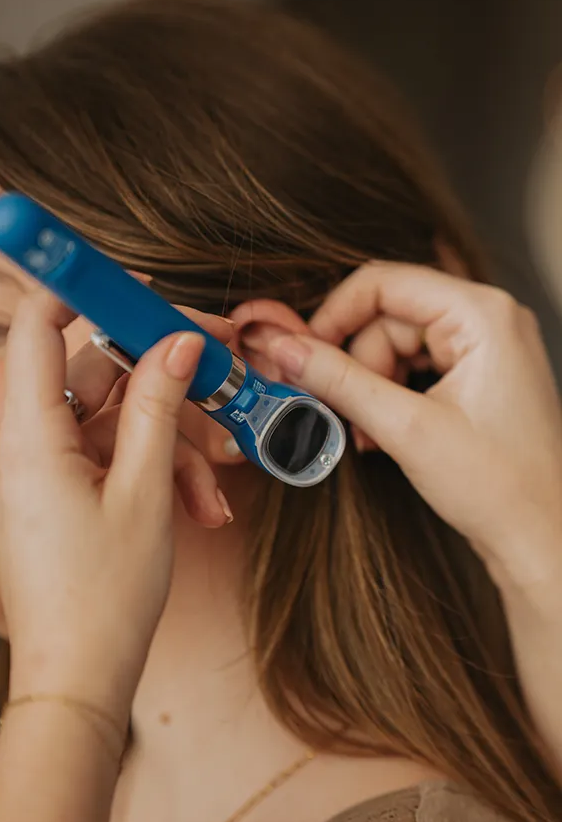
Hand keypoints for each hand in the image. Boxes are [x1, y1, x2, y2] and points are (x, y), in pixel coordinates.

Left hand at [0, 293, 230, 709]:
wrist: (77, 681)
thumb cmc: (103, 596)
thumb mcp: (145, 491)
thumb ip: (159, 406)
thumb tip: (180, 343)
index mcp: (27, 435)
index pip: (37, 325)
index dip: (85, 291)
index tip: (141, 286)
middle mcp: (20, 444)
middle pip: (94, 375)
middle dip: (165, 386)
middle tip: (224, 384)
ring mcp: (35, 469)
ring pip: (110, 422)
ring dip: (169, 446)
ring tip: (215, 492)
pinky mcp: (52, 491)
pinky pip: (103, 456)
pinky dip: (149, 470)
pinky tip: (196, 505)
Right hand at [243, 262, 561, 603]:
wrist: (544, 538)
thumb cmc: (500, 488)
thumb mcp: (406, 429)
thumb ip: (339, 381)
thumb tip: (285, 349)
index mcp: (483, 313)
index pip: (384, 283)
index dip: (333, 316)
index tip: (301, 353)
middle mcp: (488, 318)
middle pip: (387, 317)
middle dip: (357, 366)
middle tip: (341, 412)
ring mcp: (485, 346)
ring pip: (396, 344)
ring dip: (370, 387)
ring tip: (370, 435)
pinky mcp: (477, 373)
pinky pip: (414, 367)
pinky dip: (390, 397)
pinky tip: (384, 433)